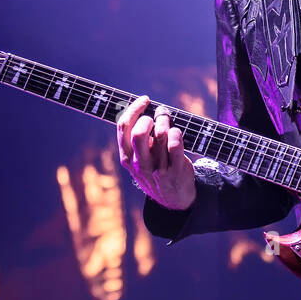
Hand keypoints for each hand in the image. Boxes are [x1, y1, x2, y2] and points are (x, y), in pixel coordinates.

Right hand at [116, 94, 195, 210]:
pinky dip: (177, 133)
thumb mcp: (139, 159)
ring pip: (161, 135)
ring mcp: (157, 168)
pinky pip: (175, 144)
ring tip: (169, 122)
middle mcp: (140, 164)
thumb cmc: (155, 170)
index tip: (145, 100)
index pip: (123, 127)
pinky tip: (177, 133)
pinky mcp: (175, 170)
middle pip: (139, 132)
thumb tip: (144, 108)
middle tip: (159, 115)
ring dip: (167, 122)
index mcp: (127, 158)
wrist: (173, 200)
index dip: (134, 108)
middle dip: (150, 117)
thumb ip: (137, 139)